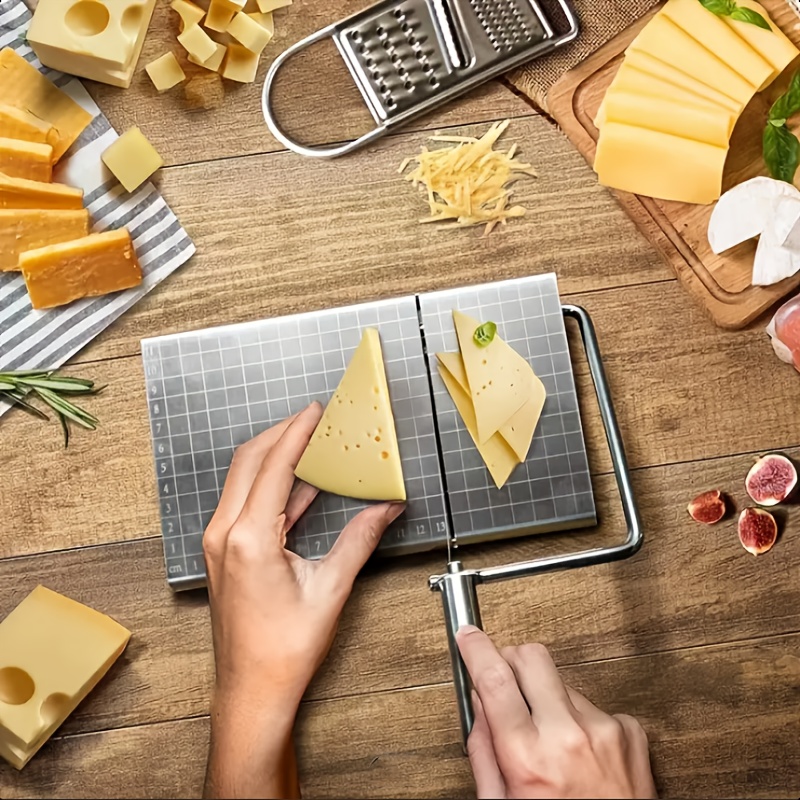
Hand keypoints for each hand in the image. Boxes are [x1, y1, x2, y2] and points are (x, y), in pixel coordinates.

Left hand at [203, 403, 404, 798]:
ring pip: (243, 479)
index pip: (273, 464)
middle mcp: (225, 534)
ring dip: (275, 457)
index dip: (297, 431)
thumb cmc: (283, 651)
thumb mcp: (331, 588)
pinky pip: (246, 502)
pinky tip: (301, 483)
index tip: (315, 410)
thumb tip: (386, 508)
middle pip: (249, 461)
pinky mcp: (225, 553)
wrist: (252, 692)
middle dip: (282, 434)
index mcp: (248, 538)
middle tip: (314, 419)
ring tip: (310, 442)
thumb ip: (360, 538)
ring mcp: (220, 543)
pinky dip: (271, 485)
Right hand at [457, 627, 655, 799]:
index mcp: (528, 758)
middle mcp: (568, 736)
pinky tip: (580, 752)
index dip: (475, 649)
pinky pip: (593, 705)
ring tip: (549, 739)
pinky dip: (580, 720)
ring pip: (561, 682)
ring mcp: (603, 730)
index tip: (469, 637)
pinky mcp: (629, 732)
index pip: (494, 678)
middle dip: (511, 661)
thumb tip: (479, 706)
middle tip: (505, 679)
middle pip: (531, 656)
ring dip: (548, 699)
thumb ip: (484, 751)